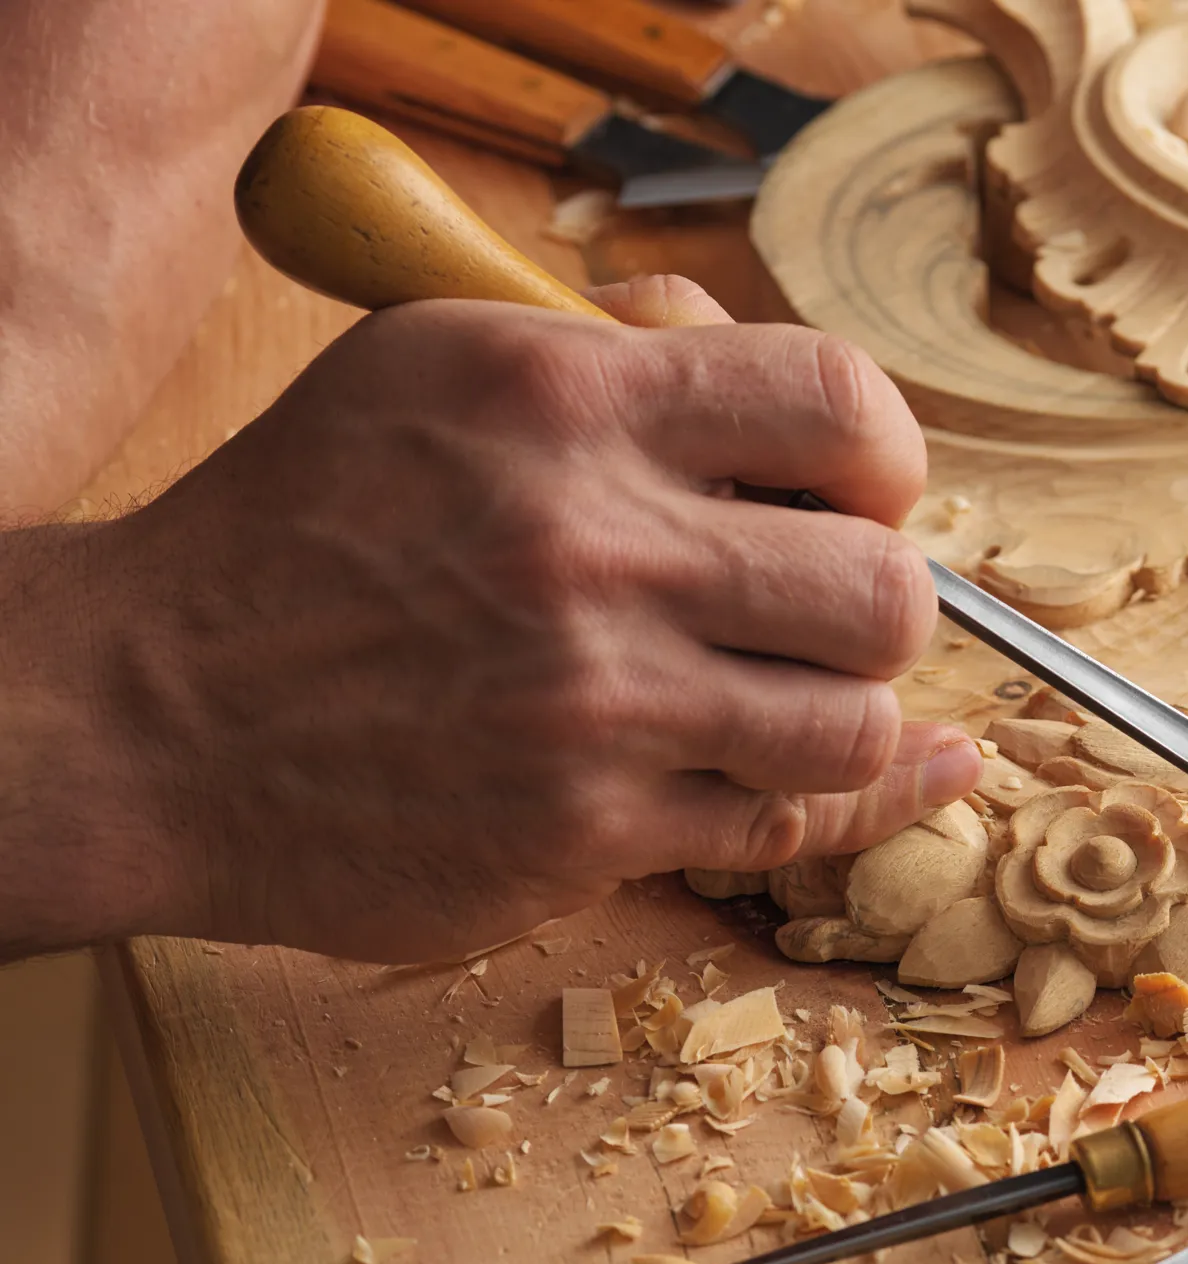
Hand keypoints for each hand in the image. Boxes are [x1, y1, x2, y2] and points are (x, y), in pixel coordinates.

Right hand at [0, 277, 977, 961]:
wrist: (148, 710)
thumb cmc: (304, 528)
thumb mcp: (436, 367)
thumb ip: (620, 353)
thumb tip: (774, 377)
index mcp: (566, 401)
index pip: (843, 402)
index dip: (882, 460)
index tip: (855, 496)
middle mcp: (591, 546)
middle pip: (884, 590)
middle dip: (880, 607)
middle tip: (822, 617)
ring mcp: (593, 702)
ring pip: (853, 725)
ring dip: (844, 717)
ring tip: (782, 696)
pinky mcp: (582, 831)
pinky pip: (780, 825)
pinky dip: (827, 803)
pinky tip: (876, 776)